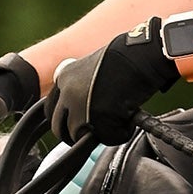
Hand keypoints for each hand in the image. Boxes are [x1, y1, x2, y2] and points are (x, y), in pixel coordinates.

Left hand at [45, 20, 174, 146]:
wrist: (141, 56)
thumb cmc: (125, 59)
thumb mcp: (91, 70)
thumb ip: (80, 88)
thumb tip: (80, 109)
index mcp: (64, 78)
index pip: (51, 110)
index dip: (64, 121)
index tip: (71, 126)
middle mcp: (68, 93)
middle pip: (60, 128)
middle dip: (75, 135)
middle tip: (92, 133)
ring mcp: (81, 107)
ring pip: (81, 136)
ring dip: (99, 133)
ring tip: (116, 120)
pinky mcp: (99, 119)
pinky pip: (107, 137)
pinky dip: (119, 134)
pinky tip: (128, 120)